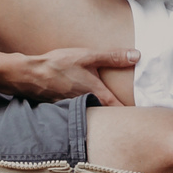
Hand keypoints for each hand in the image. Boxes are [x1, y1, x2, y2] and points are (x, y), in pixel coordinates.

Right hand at [8, 47, 138, 106]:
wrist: (28, 75)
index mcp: (97, 94)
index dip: (133, 113)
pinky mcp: (64, 109)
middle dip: (118, 116)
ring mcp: (75, 110)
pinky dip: (86, 112)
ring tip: (112, 113)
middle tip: (131, 115)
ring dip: (103, 115)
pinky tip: (86, 103)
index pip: (120, 110)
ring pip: (94, 115)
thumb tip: (137, 56)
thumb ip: (112, 57)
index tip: (143, 116)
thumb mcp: (87, 56)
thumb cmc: (58, 64)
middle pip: (108, 116)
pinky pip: (80, 113)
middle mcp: (87, 106)